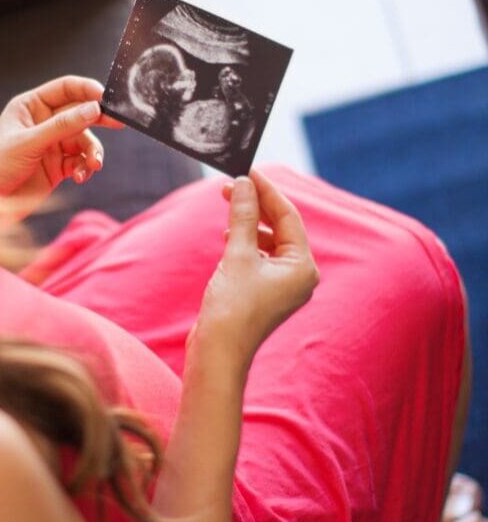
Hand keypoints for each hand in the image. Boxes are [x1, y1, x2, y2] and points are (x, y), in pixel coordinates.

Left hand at [0, 76, 122, 214]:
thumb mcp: (27, 143)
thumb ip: (61, 126)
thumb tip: (93, 109)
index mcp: (31, 106)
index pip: (65, 89)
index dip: (87, 90)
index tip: (105, 98)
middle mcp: (43, 122)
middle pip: (80, 113)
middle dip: (98, 119)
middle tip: (119, 123)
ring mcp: (52, 145)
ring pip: (84, 140)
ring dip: (92, 152)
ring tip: (92, 164)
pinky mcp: (57, 167)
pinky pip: (80, 162)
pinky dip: (85, 168)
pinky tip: (80, 176)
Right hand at [190, 170, 319, 371]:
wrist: (218, 351)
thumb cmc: (232, 308)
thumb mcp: (237, 254)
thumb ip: (243, 216)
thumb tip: (244, 185)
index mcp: (303, 266)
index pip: (288, 216)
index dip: (266, 190)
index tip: (246, 171)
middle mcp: (299, 275)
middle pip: (281, 227)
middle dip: (257, 205)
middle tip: (231, 186)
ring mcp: (283, 285)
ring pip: (270, 241)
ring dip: (250, 222)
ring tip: (229, 208)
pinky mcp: (265, 292)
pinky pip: (260, 256)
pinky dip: (246, 242)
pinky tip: (229, 237)